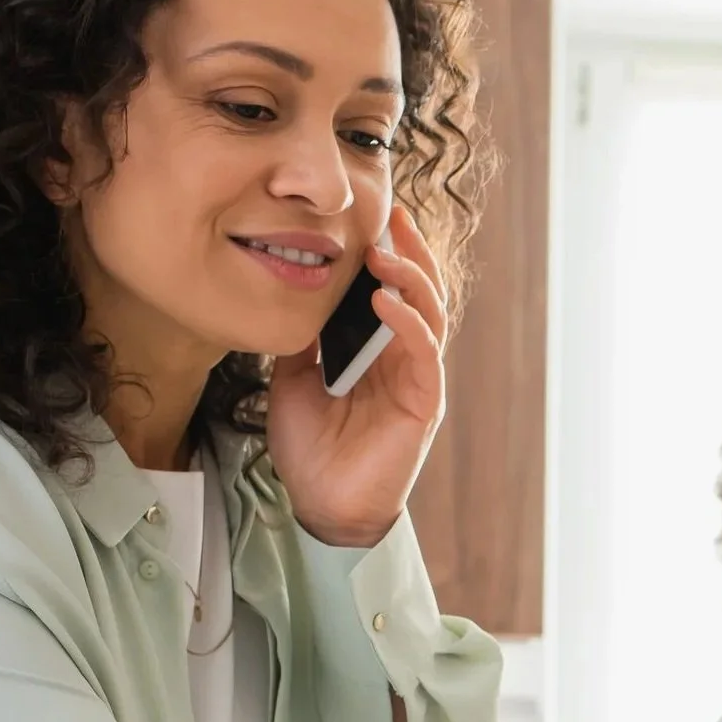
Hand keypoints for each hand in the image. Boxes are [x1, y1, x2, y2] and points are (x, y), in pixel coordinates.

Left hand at [266, 203, 449, 548]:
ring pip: (431, 315)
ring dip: (411, 279)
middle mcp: (406, 360)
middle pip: (422, 292)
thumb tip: (293, 293)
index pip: (395, 290)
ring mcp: (419, 380)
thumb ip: (301, 338)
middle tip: (393, 216)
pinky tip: (385, 301)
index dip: (391, 253)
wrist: (321, 505)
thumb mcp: (291, 378)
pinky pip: (425, 354)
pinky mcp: (424, 404)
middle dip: (411, 251)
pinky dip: (407, 323)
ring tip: (383, 253)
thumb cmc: (312, 448)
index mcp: (380, 352)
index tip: (373, 219)